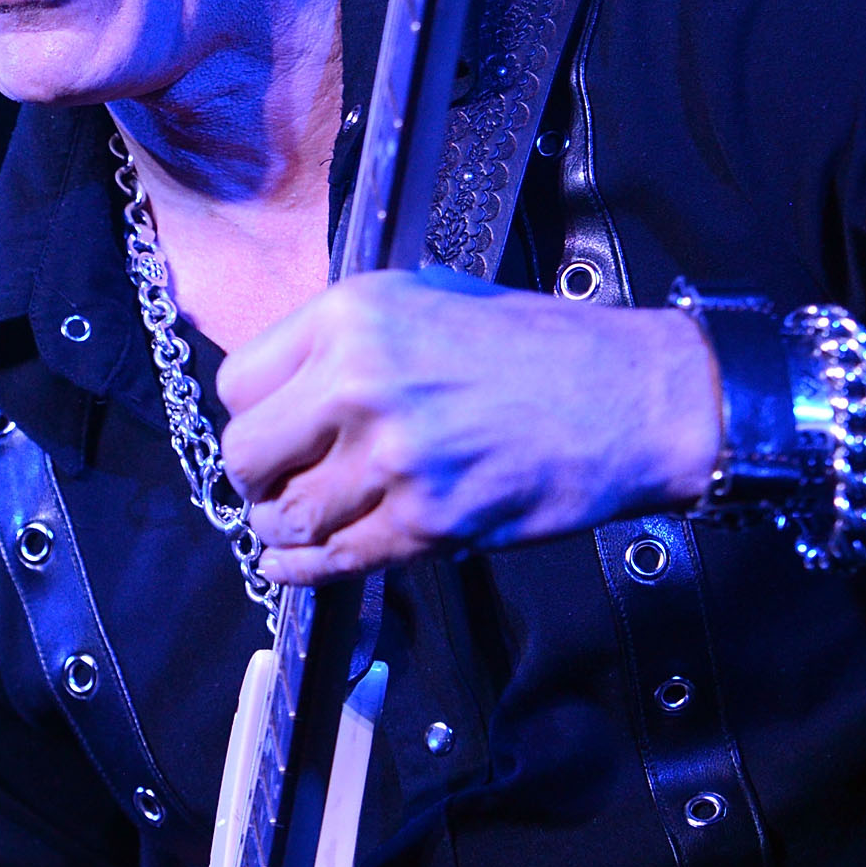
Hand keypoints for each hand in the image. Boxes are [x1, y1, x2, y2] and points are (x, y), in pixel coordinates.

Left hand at [216, 270, 721, 582]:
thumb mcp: (429, 297)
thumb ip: (350, 335)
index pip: (238, 382)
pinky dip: (307, 569)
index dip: (250, 414)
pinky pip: (334, 558)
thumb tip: (288, 380)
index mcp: (355, 317)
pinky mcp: (426, 520)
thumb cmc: (539, 347)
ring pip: (286, 516)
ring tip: (300, 523)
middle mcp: (361, 382)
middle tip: (278, 484)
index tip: (268, 431)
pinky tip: (299, 564)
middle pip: (247, 454)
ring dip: (285, 528)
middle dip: (257, 478)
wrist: (627, 398)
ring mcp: (393, 457)